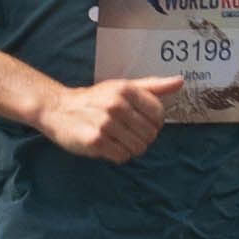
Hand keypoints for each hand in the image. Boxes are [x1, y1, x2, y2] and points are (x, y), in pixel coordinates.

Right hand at [36, 76, 177, 167]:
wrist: (57, 109)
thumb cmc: (94, 99)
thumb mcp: (122, 87)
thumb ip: (153, 87)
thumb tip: (180, 81)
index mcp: (126, 90)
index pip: (159, 114)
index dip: (154, 123)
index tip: (140, 122)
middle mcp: (116, 104)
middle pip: (150, 134)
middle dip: (140, 137)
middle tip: (124, 131)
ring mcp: (105, 123)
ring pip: (138, 148)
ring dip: (128, 147)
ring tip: (115, 138)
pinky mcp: (95, 141)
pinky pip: (122, 157)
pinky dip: (116, 155)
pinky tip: (106, 145)